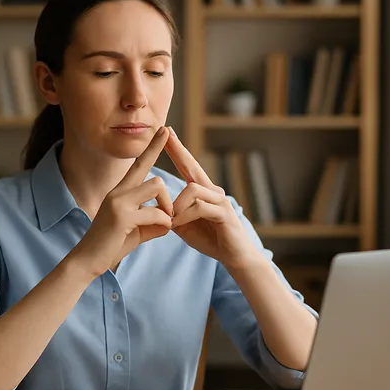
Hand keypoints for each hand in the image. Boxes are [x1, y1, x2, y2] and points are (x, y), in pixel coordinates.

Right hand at [70, 126, 173, 276]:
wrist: (88, 261)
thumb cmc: (111, 246)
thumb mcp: (135, 231)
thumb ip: (152, 222)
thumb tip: (169, 221)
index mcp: (120, 192)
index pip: (139, 164)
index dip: (153, 147)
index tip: (165, 129)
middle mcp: (118, 192)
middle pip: (156, 178)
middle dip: (169, 199)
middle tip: (171, 217)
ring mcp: (118, 202)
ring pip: (157, 188)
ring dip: (167, 210)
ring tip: (162, 226)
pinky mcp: (122, 216)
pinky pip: (156, 213)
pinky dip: (163, 224)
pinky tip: (157, 233)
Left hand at [165, 128, 257, 269]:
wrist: (234, 257)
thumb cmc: (210, 239)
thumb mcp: (184, 226)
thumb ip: (172, 214)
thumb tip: (155, 207)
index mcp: (202, 192)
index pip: (187, 166)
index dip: (177, 150)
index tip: (166, 134)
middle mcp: (212, 191)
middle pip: (193, 166)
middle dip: (178, 150)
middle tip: (166, 133)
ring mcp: (220, 200)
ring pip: (193, 189)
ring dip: (177, 204)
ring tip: (169, 218)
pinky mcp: (224, 213)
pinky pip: (200, 207)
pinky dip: (184, 215)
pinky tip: (176, 224)